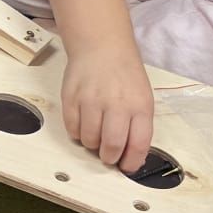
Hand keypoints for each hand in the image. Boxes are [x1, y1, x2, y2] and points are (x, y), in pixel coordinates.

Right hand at [61, 47, 155, 175]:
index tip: (126, 167)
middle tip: (107, 156)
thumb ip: (138, 124)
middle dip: (108, 158)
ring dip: (91, 145)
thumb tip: (128, 154)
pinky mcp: (71, 97)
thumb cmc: (125, 74)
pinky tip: (83, 124)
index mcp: (139, 105)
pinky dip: (77, 133)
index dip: (131, 163)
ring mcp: (91, 100)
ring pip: (89, 140)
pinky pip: (72, 128)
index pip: (138, 144)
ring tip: (95, 136)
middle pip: (111, 146)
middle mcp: (116, 104)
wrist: (101, 46)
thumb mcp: (142, 97)